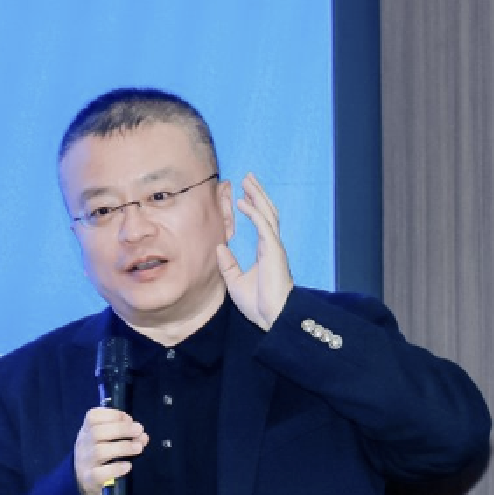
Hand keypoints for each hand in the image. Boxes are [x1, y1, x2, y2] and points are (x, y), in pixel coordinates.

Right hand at [74, 407, 147, 494]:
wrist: (85, 486)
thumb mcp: (107, 444)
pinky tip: (128, 466)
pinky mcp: (89, 482)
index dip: (112, 414)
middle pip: (97, 432)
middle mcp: (83, 446)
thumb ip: (124, 437)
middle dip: (121, 429)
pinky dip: (115, 469)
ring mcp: (84, 464)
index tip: (129, 419)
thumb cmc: (100, 461)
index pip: (92, 417)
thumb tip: (142, 436)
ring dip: (123, 447)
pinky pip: (99, 474)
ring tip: (138, 448)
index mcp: (86, 432)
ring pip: (99, 452)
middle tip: (139, 431)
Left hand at [215, 172, 293, 330]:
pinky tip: (244, 202)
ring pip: (267, 214)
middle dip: (258, 194)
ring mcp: (274, 247)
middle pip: (266, 213)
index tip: (243, 195)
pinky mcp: (273, 250)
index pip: (259, 224)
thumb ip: (228, 265)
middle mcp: (271, 246)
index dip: (253, 208)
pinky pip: (263, 226)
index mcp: (265, 252)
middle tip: (248, 178)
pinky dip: (254, 212)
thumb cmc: (258, 304)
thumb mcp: (235, 282)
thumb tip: (220, 247)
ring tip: (248, 181)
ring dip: (257, 196)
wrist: (273, 316)